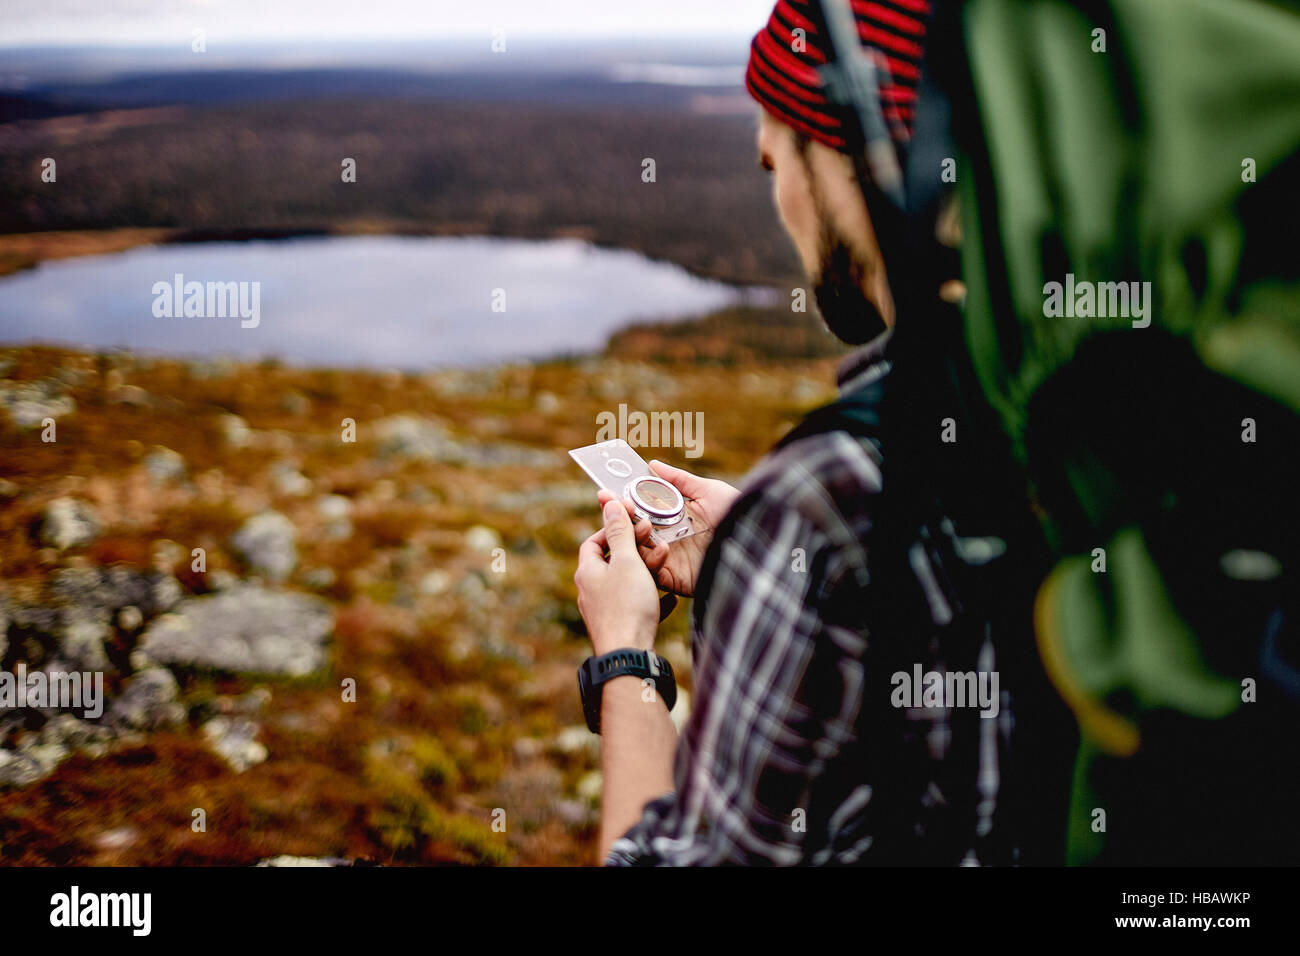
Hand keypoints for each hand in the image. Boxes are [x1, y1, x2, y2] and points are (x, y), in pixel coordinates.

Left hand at [575, 499, 661, 655]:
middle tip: (657, 541)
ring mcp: (604, 611)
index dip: (612, 529)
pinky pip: (637, 608)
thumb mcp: (626, 561)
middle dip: (637, 550)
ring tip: (666, 564)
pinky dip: (652, 599)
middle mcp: (591, 592)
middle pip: (613, 562)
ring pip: (627, 584)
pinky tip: (669, 599)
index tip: (633, 523)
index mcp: (588, 572)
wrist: (629, 656)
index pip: (593, 542)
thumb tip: (608, 503)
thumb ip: (620, 532)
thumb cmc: (627, 606)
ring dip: (648, 572)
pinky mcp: (620, 628)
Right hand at [597, 460, 739, 598]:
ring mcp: (670, 560)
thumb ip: (679, 480)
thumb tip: (652, 465)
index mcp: (675, 518)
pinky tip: (654, 546)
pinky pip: (651, 571)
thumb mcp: (708, 491)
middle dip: (620, 518)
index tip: (606, 491)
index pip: (641, 510)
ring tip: (634, 522)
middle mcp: (669, 539)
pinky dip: (647, 560)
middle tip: (608, 502)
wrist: (755, 545)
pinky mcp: (674, 579)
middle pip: (635, 530)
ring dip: (631, 537)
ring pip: (637, 551)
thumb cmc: (737, 515)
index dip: (624, 501)